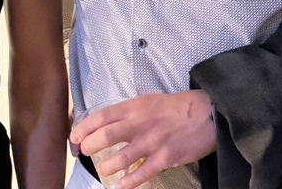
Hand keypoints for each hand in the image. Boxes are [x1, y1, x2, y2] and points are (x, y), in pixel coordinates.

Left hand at [69, 91, 215, 188]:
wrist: (207, 113)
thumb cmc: (177, 107)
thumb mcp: (148, 101)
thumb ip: (128, 112)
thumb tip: (107, 124)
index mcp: (134, 107)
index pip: (101, 116)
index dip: (83, 127)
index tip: (74, 136)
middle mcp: (140, 122)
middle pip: (105, 135)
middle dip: (88, 146)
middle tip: (84, 152)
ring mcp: (152, 141)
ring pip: (121, 157)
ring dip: (106, 167)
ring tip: (101, 170)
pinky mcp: (166, 157)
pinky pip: (142, 172)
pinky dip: (129, 181)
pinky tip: (120, 185)